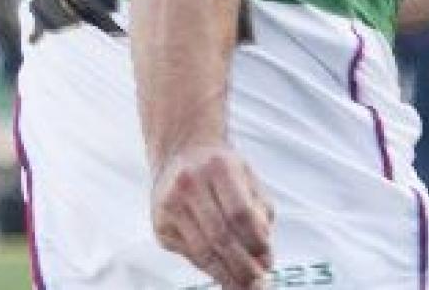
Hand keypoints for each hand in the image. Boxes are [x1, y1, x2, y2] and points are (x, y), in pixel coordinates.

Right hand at [150, 143, 273, 289]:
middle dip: (242, 265)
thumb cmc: (222, 168)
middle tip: (258, 283)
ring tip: (243, 286)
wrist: (182, 152)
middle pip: (219, 235)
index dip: (255, 241)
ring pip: (202, 250)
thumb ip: (260, 212)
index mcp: (219, 168)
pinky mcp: (160, 225)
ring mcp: (170, 206)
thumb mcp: (248, 178)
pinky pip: (189, 253)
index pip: (239, 212)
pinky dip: (209, 267)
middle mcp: (190, 185)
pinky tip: (224, 275)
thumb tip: (264, 255)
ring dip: (225, 273)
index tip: (268, 261)